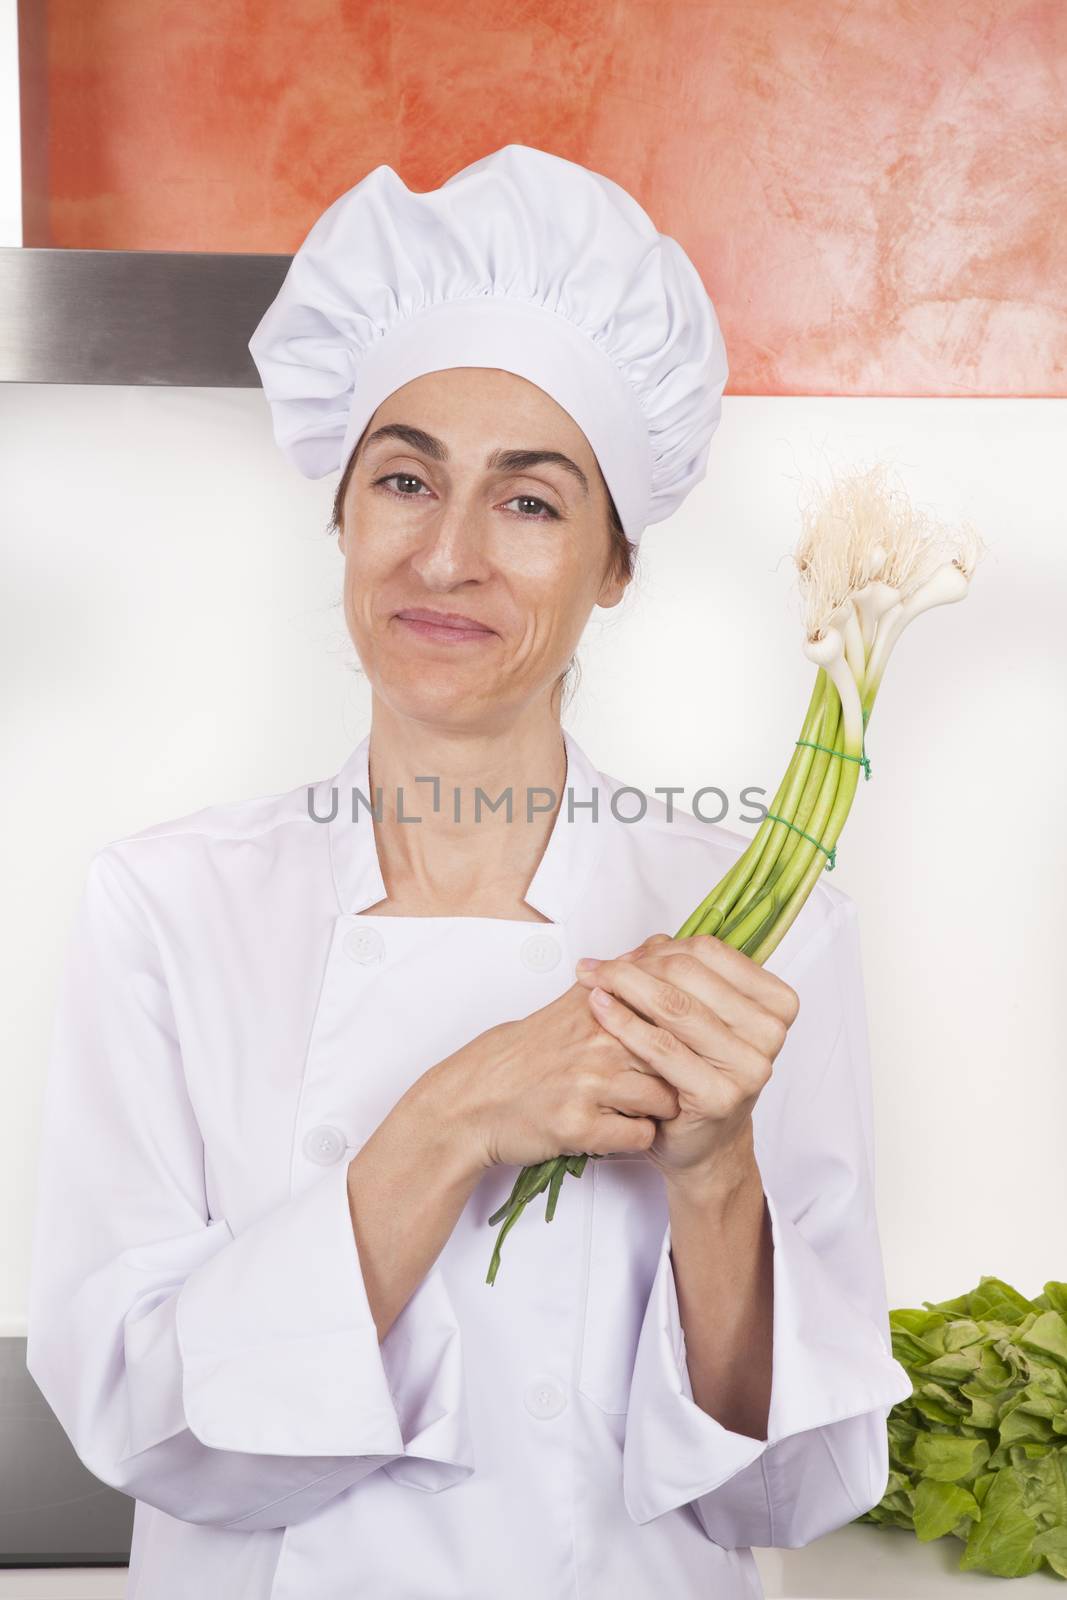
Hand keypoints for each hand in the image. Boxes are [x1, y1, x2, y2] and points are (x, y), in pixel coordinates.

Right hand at [416, 979, 681, 1172]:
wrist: (472, 1102)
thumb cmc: (521, 1058)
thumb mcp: (568, 1006)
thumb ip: (616, 979)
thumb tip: (658, 943)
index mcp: (597, 1008)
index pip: (669, 1007)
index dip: (687, 1027)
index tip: (690, 1039)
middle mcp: (596, 1042)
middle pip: (675, 1055)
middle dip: (679, 1071)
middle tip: (668, 1079)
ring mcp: (589, 1085)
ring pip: (665, 1100)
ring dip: (659, 1109)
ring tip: (638, 1106)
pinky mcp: (580, 1128)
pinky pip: (641, 1137)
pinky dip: (637, 1137)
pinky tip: (618, 1127)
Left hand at [573, 933, 799, 1181]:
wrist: (702, 1145)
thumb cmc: (699, 1075)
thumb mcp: (699, 1018)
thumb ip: (681, 977)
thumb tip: (646, 943)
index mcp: (776, 1003)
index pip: (710, 952)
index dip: (660, 948)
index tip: (623, 955)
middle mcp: (770, 1033)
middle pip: (689, 973)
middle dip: (635, 965)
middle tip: (597, 967)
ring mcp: (750, 1066)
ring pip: (674, 1005)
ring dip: (624, 987)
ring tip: (592, 982)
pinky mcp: (720, 1096)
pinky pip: (662, 1047)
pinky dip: (624, 1022)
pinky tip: (600, 1010)